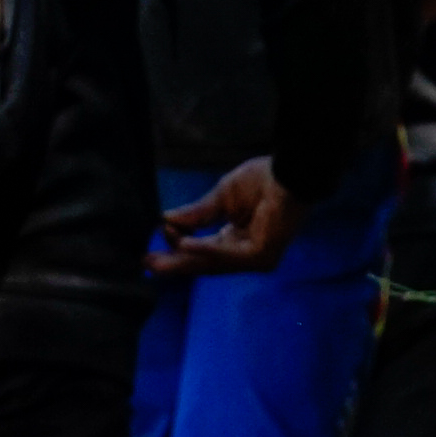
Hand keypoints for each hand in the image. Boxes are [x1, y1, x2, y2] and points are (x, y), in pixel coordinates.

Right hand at [150, 161, 292, 276]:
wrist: (289, 172)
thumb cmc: (262, 180)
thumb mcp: (222, 197)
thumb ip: (197, 214)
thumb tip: (165, 220)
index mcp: (235, 240)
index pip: (202, 252)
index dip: (179, 247)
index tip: (157, 235)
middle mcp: (244, 254)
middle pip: (203, 264)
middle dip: (174, 264)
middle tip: (145, 264)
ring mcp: (253, 258)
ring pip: (211, 262)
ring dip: (183, 258)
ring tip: (156, 259)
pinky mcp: (261, 254)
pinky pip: (226, 254)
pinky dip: (203, 249)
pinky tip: (183, 245)